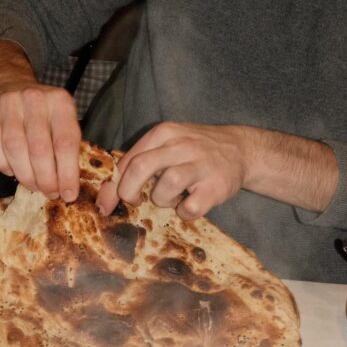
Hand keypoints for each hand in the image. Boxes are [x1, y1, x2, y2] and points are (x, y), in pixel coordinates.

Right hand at [0, 41, 80, 200]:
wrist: (10, 82)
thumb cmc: (41, 112)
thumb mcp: (62, 121)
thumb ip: (67, 150)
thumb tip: (67, 188)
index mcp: (60, 102)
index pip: (65, 143)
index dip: (67, 174)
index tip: (67, 194)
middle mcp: (35, 99)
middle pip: (40, 150)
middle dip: (45, 179)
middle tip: (49, 193)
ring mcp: (8, 103)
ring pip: (15, 150)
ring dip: (25, 176)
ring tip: (33, 186)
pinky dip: (4, 166)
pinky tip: (12, 171)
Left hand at [97, 122, 247, 218]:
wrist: (241, 150)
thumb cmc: (196, 152)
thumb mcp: (168, 144)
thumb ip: (141, 160)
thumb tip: (109, 191)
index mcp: (163, 134)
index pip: (128, 160)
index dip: (112, 186)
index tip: (105, 205)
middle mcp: (180, 145)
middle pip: (140, 168)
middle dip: (129, 192)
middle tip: (136, 201)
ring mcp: (200, 165)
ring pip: (165, 186)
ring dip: (162, 200)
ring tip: (173, 197)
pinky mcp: (215, 186)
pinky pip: (190, 208)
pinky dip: (185, 212)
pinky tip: (189, 204)